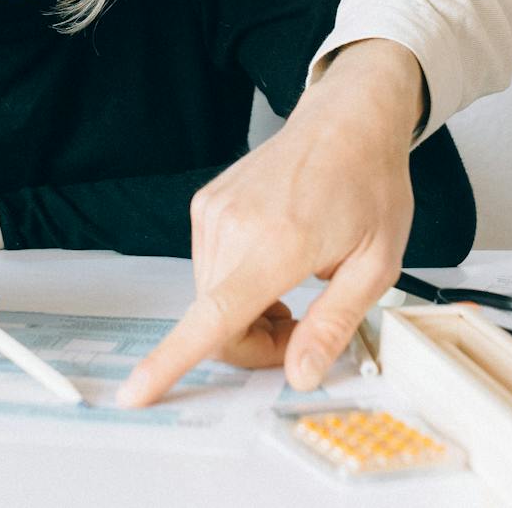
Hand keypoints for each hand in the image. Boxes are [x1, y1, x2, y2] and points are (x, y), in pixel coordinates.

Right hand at [117, 38, 421, 406]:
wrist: (347, 120)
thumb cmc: (369, 184)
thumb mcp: (377, 263)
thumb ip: (334, 324)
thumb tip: (300, 375)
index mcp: (278, 242)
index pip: (215, 315)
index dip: (171, 360)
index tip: (134, 391)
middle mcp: (234, 225)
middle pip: (217, 323)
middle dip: (256, 342)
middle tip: (305, 326)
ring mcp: (213, 212)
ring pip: (211, 300)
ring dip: (247, 314)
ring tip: (294, 285)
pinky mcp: (206, 206)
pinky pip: (209, 269)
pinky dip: (236, 284)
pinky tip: (273, 262)